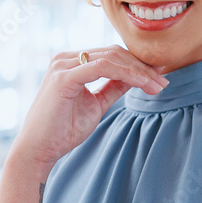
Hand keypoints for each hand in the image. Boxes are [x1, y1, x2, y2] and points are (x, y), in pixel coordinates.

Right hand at [10, 44, 168, 167]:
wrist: (38, 150)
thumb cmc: (62, 130)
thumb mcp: (96, 105)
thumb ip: (113, 88)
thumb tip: (136, 78)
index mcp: (72, 62)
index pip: (112, 55)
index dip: (138, 64)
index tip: (160, 77)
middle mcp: (66, 58)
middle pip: (114, 53)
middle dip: (143, 67)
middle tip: (164, 82)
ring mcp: (63, 65)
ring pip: (111, 57)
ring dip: (139, 71)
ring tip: (157, 86)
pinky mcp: (63, 76)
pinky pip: (102, 68)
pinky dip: (126, 74)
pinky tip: (142, 84)